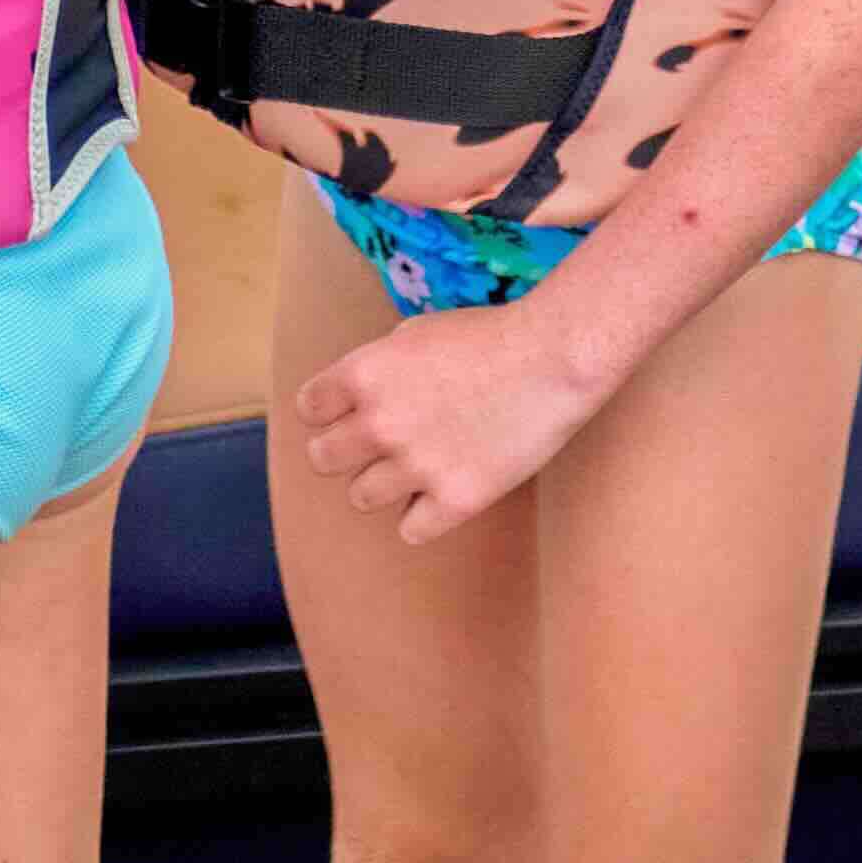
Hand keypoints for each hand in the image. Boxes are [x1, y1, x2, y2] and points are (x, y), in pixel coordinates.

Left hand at [295, 291, 593, 551]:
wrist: (553, 359)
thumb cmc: (489, 337)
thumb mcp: (416, 333)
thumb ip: (378, 368)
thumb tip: (358, 398)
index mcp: (365, 374)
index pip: (309, 409)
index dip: (327, 411)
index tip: (346, 412)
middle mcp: (380, 423)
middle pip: (322, 459)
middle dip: (344, 451)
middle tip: (373, 446)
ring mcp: (416, 465)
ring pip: (360, 497)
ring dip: (381, 484)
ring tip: (414, 467)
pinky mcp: (455, 500)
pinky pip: (409, 530)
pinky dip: (421, 516)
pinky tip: (441, 493)